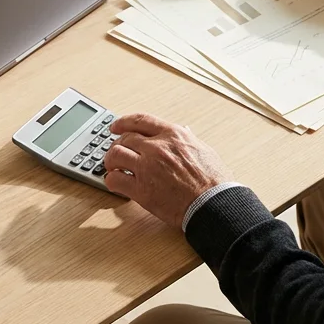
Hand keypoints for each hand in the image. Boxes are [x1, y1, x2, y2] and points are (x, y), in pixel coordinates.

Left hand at [103, 113, 231, 229]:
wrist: (212, 203)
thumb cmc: (213, 180)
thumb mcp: (204, 149)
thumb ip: (190, 139)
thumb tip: (186, 131)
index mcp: (173, 135)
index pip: (140, 120)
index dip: (123, 122)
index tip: (116, 126)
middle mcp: (157, 147)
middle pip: (125, 138)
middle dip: (116, 144)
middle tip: (115, 152)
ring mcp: (147, 167)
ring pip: (115, 155)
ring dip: (110, 161)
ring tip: (112, 167)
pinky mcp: (141, 190)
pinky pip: (115, 180)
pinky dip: (111, 180)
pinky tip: (114, 183)